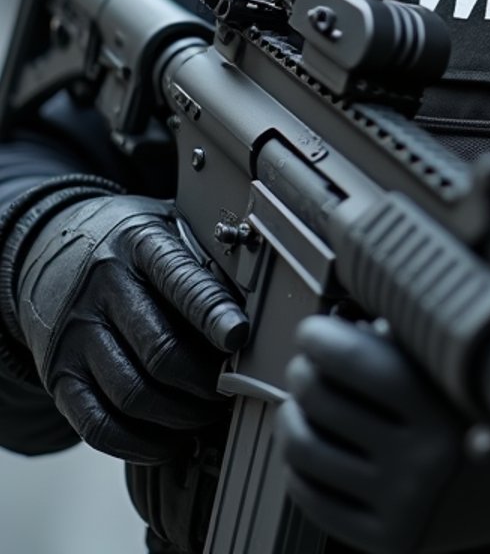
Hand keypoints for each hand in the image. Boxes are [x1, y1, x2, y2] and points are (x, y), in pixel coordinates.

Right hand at [11, 193, 247, 462]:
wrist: (47, 252)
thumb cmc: (129, 248)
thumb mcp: (166, 229)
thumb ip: (204, 262)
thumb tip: (256, 313)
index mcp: (139, 243)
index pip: (180, 282)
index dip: (214, 314)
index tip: (240, 338)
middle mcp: (103, 288)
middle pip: (160, 350)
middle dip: (205, 383)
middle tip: (230, 393)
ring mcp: (76, 335)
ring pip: (133, 394)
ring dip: (179, 418)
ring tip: (205, 418)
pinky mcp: (58, 375)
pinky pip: (98, 426)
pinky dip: (139, 445)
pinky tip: (167, 442)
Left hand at [277, 315, 489, 553]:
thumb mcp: (473, 367)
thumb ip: (416, 346)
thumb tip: (352, 326)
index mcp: (440, 411)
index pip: (356, 362)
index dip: (320, 340)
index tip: (312, 333)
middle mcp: (420, 461)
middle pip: (323, 403)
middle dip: (304, 373)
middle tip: (308, 364)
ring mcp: (401, 505)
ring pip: (308, 452)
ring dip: (291, 420)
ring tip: (301, 406)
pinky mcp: (388, 540)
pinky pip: (316, 502)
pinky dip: (300, 471)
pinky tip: (309, 449)